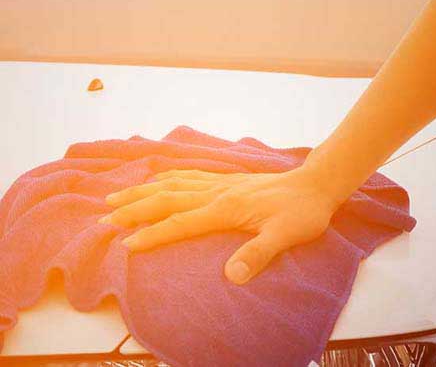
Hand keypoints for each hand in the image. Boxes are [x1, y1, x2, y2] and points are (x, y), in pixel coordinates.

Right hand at [99, 168, 341, 284]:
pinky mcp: (227, 180)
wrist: (316, 184)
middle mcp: (217, 192)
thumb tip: (232, 276)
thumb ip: (258, 254)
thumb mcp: (285, 236)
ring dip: (142, 190)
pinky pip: (188, 175)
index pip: (181, 221)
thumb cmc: (303, 212)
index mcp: (226, 208)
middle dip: (134, 208)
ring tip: (114, 196)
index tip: (126, 244)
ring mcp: (221, 183)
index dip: (153, 234)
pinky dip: (166, 177)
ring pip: (172, 184)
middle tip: (103, 218)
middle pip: (166, 198)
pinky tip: (157, 179)